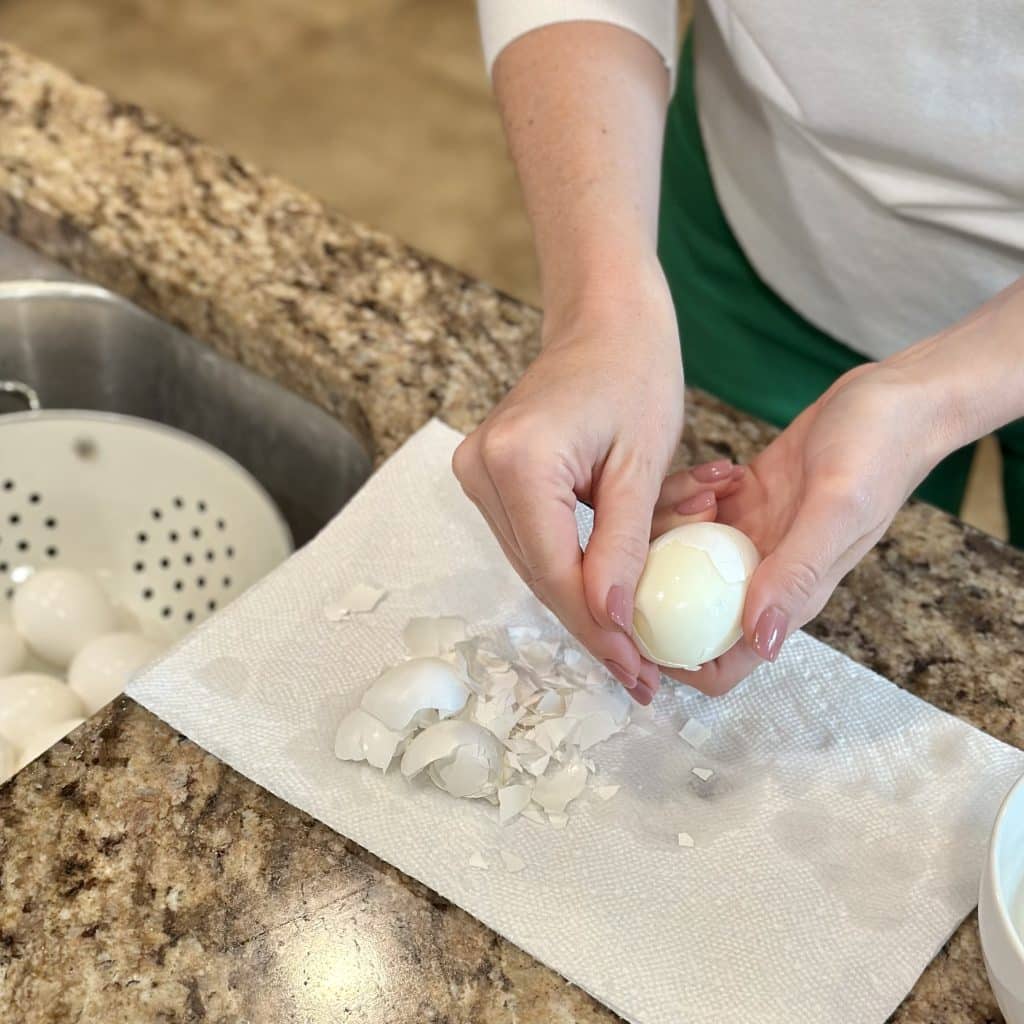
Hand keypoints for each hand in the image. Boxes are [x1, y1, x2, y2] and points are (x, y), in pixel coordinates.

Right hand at [454, 271, 688, 704]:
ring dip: (591, 597)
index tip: (639, 672)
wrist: (603, 317)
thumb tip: (613, 621)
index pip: (556, 570)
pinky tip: (616, 589)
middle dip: (596, 624)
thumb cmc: (636, 369)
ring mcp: (478, 473)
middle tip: (643, 671)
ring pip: (537, 564)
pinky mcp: (490, 477)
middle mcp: (481, 470)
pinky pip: (536, 540)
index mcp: (517, 461)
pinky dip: (579, 564)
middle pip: (540, 575)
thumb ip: (624, 545)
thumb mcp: (644, 463)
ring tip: (640, 639)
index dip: (600, 628)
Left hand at [657, 361, 952, 695]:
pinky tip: (717, 471)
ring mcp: (749, 540)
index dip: (677, 660)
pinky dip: (689, 494)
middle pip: (685, 611)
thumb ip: (797, 572)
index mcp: (788, 597)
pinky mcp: (741, 503)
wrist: (895, 400)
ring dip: (674, 525)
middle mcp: (761, 577)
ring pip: (680, 556)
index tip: (634, 626)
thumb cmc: (878, 452)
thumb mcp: (837, 508)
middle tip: (648, 540)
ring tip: (705, 489)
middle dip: (653, 584)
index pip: (724, 662)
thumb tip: (763, 642)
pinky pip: (691, 512)